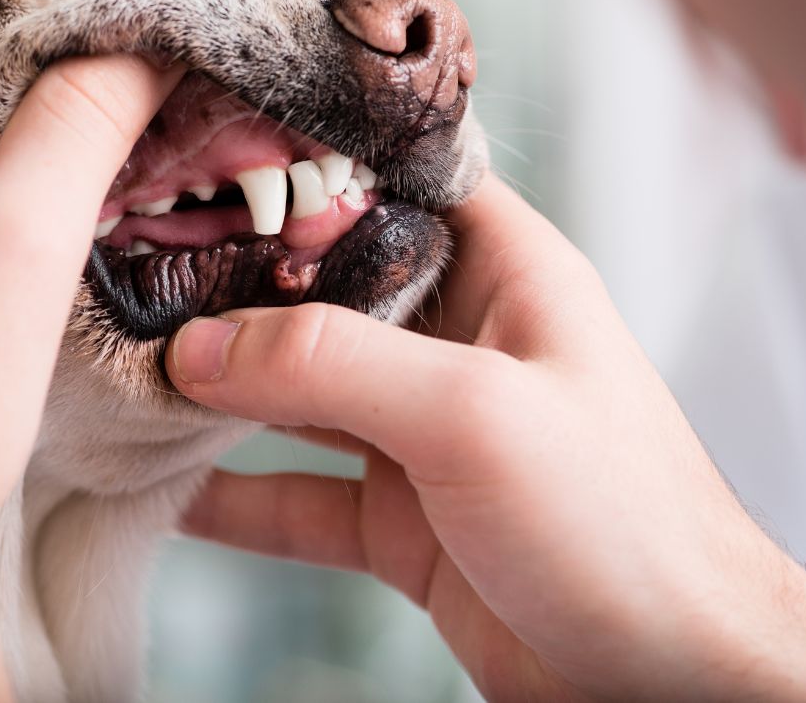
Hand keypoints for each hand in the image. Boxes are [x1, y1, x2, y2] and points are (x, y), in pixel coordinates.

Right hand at [167, 173, 805, 700]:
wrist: (671, 679)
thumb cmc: (623, 524)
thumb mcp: (474, 414)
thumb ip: (332, 365)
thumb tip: (200, 347)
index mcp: (506, 274)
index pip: (399, 184)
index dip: (314, 164)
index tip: (215, 155)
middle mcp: (462, 342)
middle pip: (331, 290)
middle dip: (242, 285)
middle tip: (141, 270)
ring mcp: (427, 433)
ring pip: (304, 394)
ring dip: (226, 392)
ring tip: (134, 376)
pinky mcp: (405, 518)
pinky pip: (301, 494)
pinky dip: (238, 496)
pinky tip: (170, 492)